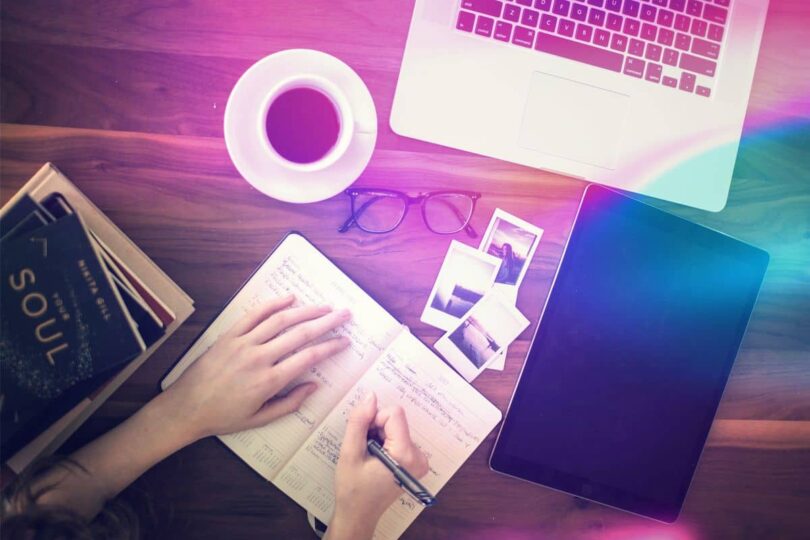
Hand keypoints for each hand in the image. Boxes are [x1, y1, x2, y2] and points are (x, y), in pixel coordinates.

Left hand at [163, 294, 350, 440]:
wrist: (186, 408)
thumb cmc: (223, 417)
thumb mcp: (260, 419)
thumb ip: (290, 403)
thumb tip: (315, 386)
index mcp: (269, 381)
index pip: (308, 358)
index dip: (330, 347)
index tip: (345, 341)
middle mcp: (259, 358)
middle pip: (300, 334)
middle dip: (326, 322)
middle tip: (344, 314)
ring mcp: (243, 344)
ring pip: (281, 320)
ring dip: (306, 310)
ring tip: (324, 306)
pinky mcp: (229, 336)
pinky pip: (254, 315)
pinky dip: (273, 304)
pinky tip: (290, 298)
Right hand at [326, 393, 428, 539]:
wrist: (359, 515)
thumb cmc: (352, 489)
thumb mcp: (350, 453)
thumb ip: (359, 422)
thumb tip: (370, 396)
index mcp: (406, 454)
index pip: (394, 414)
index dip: (374, 420)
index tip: (364, 438)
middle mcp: (419, 456)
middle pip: (396, 420)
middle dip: (376, 429)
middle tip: (365, 450)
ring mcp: (420, 460)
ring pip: (396, 427)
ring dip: (379, 436)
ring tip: (369, 457)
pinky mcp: (415, 461)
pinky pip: (399, 436)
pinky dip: (385, 442)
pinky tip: (376, 459)